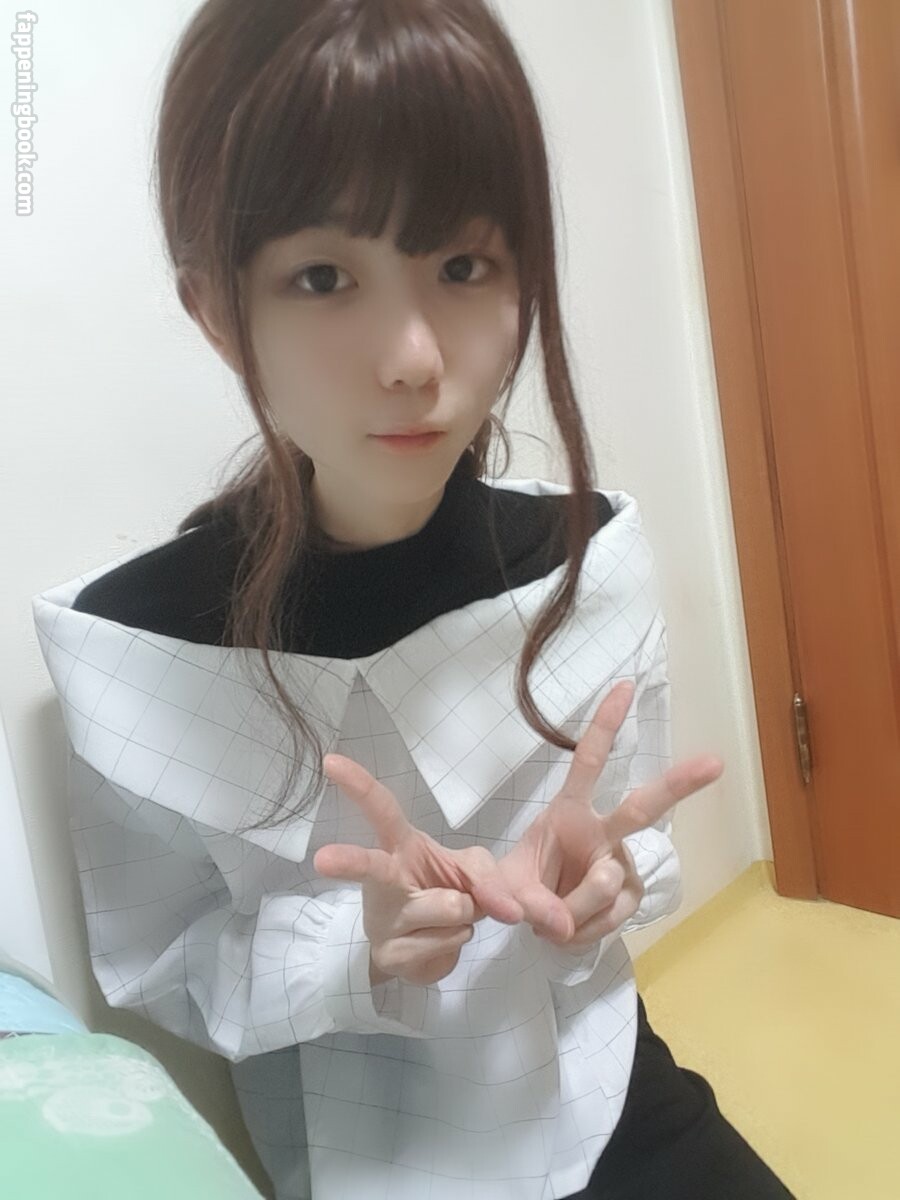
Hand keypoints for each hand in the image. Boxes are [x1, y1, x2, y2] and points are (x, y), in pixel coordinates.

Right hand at [313, 754, 523, 985]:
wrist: (432, 945)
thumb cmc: (445, 888)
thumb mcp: (473, 869)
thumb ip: (490, 878)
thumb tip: (508, 910)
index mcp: (399, 846)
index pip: (379, 809)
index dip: (358, 784)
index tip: (330, 761)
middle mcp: (382, 880)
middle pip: (368, 866)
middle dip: (347, 861)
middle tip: (322, 859)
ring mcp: (381, 920)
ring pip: (449, 908)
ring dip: (464, 914)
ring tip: (448, 917)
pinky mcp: (390, 956)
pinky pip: (450, 942)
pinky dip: (458, 940)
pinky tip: (440, 939)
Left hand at [495, 680, 724, 950]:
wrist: (532, 920)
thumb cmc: (520, 884)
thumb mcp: (505, 885)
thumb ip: (526, 899)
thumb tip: (561, 924)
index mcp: (569, 809)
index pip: (589, 762)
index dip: (606, 725)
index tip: (625, 686)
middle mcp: (603, 832)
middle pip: (642, 807)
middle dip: (679, 784)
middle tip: (715, 762)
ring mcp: (620, 867)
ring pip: (604, 885)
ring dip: (572, 909)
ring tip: (552, 916)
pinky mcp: (628, 899)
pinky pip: (607, 918)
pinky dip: (582, 930)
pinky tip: (571, 928)